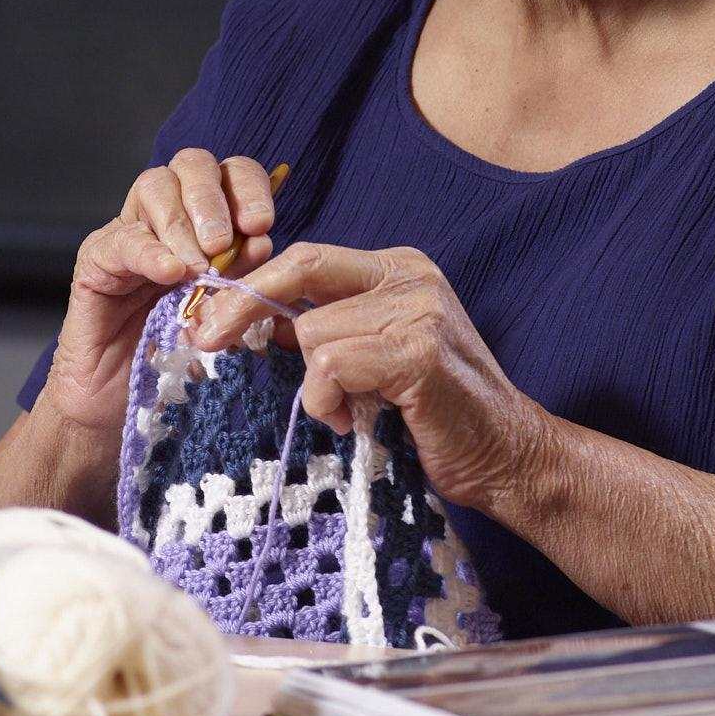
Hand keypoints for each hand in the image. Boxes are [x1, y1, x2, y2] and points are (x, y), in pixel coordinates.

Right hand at [38, 151, 282, 432]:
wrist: (120, 406)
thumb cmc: (175, 359)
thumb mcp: (223, 315)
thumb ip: (240, 279)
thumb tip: (261, 243)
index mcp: (206, 222)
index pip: (230, 174)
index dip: (248, 188)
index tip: (261, 225)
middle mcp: (166, 217)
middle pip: (191, 164)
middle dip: (213, 198)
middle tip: (223, 244)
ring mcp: (129, 234)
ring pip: (154, 186)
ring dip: (183, 222)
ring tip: (199, 267)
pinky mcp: (96, 262)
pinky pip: (122, 240)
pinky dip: (150, 252)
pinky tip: (170, 273)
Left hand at [189, 242, 543, 508]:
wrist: (508, 457)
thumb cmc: (435, 417)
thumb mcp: (376, 356)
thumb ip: (330, 328)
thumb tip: (256, 320)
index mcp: (399, 269)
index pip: (307, 257)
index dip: (251, 284)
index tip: (209, 317)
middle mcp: (411, 276)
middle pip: (301, 267)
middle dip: (244, 304)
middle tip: (206, 341)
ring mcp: (419, 309)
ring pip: (313, 331)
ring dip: (314, 386)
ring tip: (348, 412)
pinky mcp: (418, 351)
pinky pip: (331, 366)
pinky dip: (328, 402)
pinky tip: (357, 422)